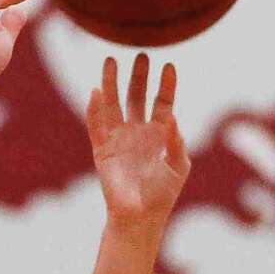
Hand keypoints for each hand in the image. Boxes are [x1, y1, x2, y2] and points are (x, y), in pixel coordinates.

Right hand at [87, 54, 190, 225]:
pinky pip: (97, 126)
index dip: (166, 86)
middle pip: (136, 97)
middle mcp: (137, 133)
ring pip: (114, 106)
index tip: (169, 66)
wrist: (141, 218)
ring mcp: (119, 140)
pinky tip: (96, 91)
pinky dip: (95, 109)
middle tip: (140, 55)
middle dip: (138, 77)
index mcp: (158, 135)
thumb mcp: (179, 166)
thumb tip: (172, 117)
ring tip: (111, 61)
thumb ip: (177, 141)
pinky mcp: (103, 151)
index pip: (162, 103)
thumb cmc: (162, 196)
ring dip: (112, 84)